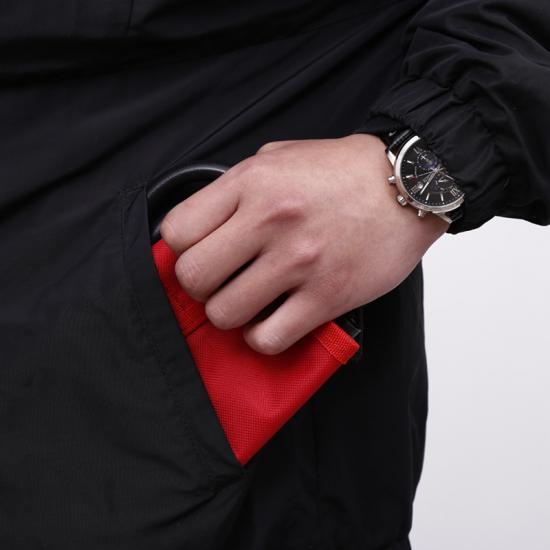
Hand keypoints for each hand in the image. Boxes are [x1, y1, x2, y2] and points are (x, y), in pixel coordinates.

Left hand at [160, 134, 447, 353]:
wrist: (409, 184)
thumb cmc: (343, 171)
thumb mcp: (278, 157)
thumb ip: (235, 187)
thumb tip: (203, 223)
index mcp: (252, 183)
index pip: (177, 231)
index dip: (180, 249)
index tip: (198, 253)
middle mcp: (271, 221)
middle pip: (193, 277)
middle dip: (200, 286)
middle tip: (220, 281)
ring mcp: (299, 262)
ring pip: (224, 314)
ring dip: (231, 313)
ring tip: (250, 301)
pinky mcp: (327, 297)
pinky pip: (269, 338)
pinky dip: (263, 337)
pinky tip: (273, 320)